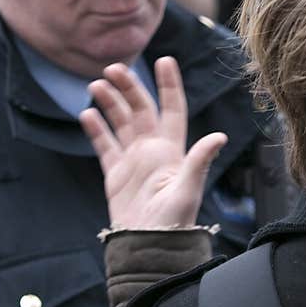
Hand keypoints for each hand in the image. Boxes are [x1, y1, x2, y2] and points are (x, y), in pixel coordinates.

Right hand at [80, 57, 226, 229]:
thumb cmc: (174, 222)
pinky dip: (96, 129)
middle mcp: (153, 150)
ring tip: (96, 85)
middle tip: (113, 69)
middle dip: (129, 87)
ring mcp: (133, 161)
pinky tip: (86, 114)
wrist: (149, 247)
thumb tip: (219, 136)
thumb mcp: (188, 190)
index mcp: (172, 150)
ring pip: (121, 122)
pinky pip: (104, 146)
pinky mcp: (115, 175)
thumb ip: (199, 160)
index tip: (164, 60)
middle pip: (141, 109)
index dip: (169, 84)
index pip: (172, 108)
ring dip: (110, 103)